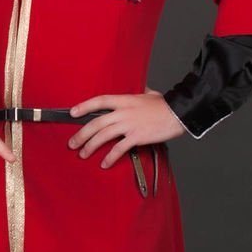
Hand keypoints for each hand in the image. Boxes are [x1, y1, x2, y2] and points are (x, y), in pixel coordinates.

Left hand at [68, 90, 184, 168]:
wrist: (179, 113)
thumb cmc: (165, 105)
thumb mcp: (150, 93)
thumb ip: (140, 91)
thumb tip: (140, 88)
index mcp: (125, 100)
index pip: (99, 100)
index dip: (84, 106)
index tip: (72, 112)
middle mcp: (123, 112)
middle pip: (96, 123)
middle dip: (81, 134)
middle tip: (72, 143)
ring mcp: (129, 125)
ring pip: (103, 136)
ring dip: (90, 146)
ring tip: (83, 154)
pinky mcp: (137, 137)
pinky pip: (119, 149)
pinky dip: (110, 157)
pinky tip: (104, 164)